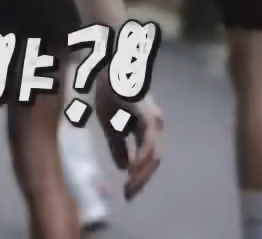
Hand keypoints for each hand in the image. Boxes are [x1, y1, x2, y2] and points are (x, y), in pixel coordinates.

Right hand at [95, 81, 164, 200]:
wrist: (107, 65)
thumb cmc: (108, 89)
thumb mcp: (109, 123)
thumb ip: (117, 145)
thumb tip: (124, 168)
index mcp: (146, 126)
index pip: (148, 157)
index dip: (140, 176)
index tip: (128, 192)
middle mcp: (155, 124)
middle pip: (154, 159)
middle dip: (142, 179)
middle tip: (129, 196)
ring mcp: (153, 119)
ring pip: (154, 154)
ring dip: (143, 173)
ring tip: (130, 187)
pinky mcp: (148, 115)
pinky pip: (148, 143)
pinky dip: (142, 158)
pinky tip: (133, 170)